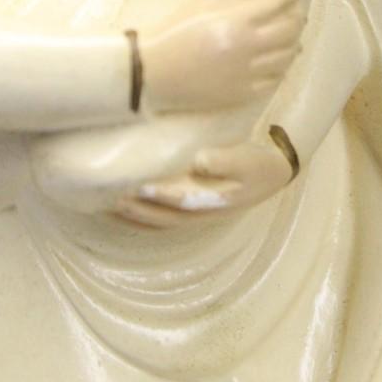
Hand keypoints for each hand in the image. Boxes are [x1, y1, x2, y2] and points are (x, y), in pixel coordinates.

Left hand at [115, 141, 292, 227]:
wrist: (274, 171)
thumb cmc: (258, 164)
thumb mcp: (249, 160)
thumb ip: (226, 161)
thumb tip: (200, 160)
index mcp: (214, 200)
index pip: (183, 200)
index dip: (161, 196)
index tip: (140, 187)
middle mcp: (202, 212)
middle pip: (164, 217)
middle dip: (138, 209)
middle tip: (111, 197)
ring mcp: (196, 213)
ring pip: (160, 221)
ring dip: (135, 217)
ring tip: (107, 206)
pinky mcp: (192, 207)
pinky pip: (163, 219)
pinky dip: (142, 219)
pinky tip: (123, 211)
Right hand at [141, 0, 303, 113]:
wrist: (151, 71)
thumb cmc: (172, 31)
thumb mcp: (199, 2)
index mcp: (238, 20)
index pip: (277, 3)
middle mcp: (249, 46)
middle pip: (289, 29)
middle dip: (296, 19)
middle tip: (296, 14)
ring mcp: (248, 72)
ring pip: (286, 56)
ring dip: (293, 44)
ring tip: (293, 38)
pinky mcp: (243, 93)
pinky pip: (274, 80)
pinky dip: (280, 69)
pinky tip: (279, 64)